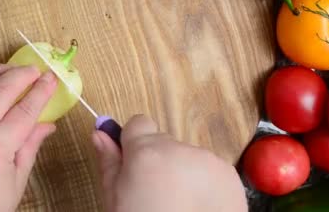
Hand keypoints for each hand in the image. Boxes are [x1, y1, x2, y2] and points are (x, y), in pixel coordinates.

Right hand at [93, 115, 246, 211]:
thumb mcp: (116, 200)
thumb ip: (110, 162)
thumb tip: (100, 133)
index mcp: (145, 152)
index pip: (138, 123)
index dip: (133, 143)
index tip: (132, 163)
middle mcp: (178, 149)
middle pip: (163, 142)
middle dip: (157, 161)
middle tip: (153, 194)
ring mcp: (207, 160)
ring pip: (186, 156)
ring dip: (181, 173)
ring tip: (178, 206)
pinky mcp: (228, 174)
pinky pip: (209, 169)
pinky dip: (204, 184)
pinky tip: (197, 208)